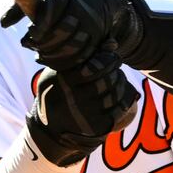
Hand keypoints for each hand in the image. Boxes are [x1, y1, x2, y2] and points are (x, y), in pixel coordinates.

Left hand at [8, 0, 146, 73]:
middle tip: (36, 46)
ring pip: (72, 46)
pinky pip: (82, 55)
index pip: (53, 7)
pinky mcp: (98, 36)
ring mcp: (92, 21)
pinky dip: (67, 62)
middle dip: (45, 43)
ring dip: (54, 55)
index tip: (33, 34)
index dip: (41, 25)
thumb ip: (20, 6)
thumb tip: (4, 24)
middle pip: (62, 30)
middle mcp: (80, 2)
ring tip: (42, 54)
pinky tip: (55, 60)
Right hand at [27, 50, 141, 166]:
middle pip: (108, 80)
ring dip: (120, 84)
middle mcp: (75, 99)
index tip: (110, 57)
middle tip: (115, 68)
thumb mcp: (59, 73)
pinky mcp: (97, 127)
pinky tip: (117, 95)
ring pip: (116, 94)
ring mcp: (87, 114)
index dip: (108, 59)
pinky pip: (119, 110)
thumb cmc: (56, 93)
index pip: (96, 66)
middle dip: (115, 71)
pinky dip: (123, 99)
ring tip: (116, 80)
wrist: (49, 129)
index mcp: (65, 82)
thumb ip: (82, 57)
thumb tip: (112, 43)